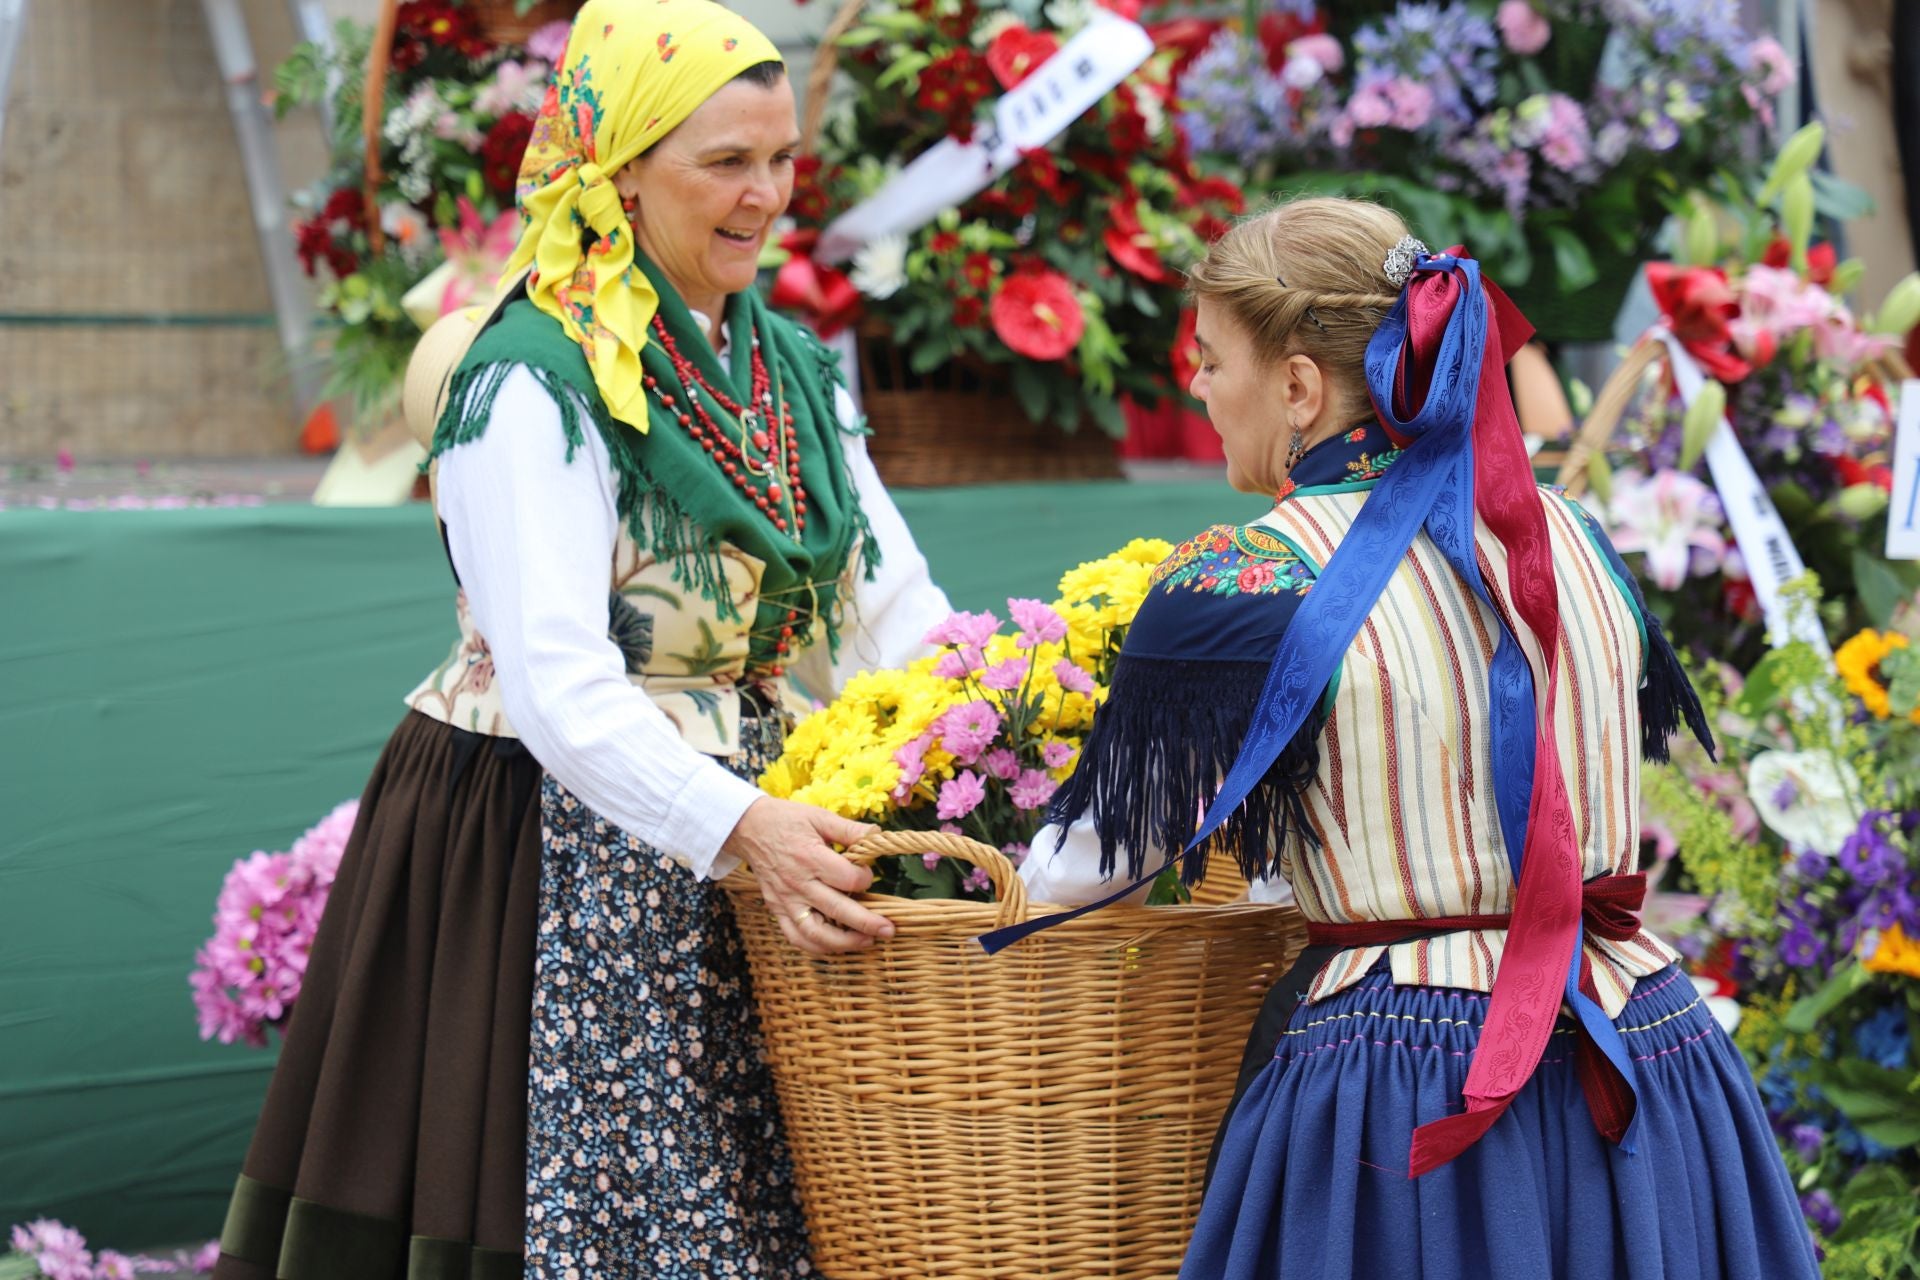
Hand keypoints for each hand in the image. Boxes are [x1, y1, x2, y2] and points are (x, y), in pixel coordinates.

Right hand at [722, 796, 893, 955]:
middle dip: (866, 923)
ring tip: (867, 942)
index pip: (847, 878)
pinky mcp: (777, 909)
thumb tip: (878, 834)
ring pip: (815, 932)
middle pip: (836, 910)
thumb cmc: (788, 820)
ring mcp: (786, 900)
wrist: (749, 828)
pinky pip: (796, 937)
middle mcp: (798, 883)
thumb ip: (849, 830)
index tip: (868, 873)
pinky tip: (836, 947)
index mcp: (810, 857)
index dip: (866, 878)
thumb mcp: (819, 816)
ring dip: (843, 943)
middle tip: (889, 930)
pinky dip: (816, 947)